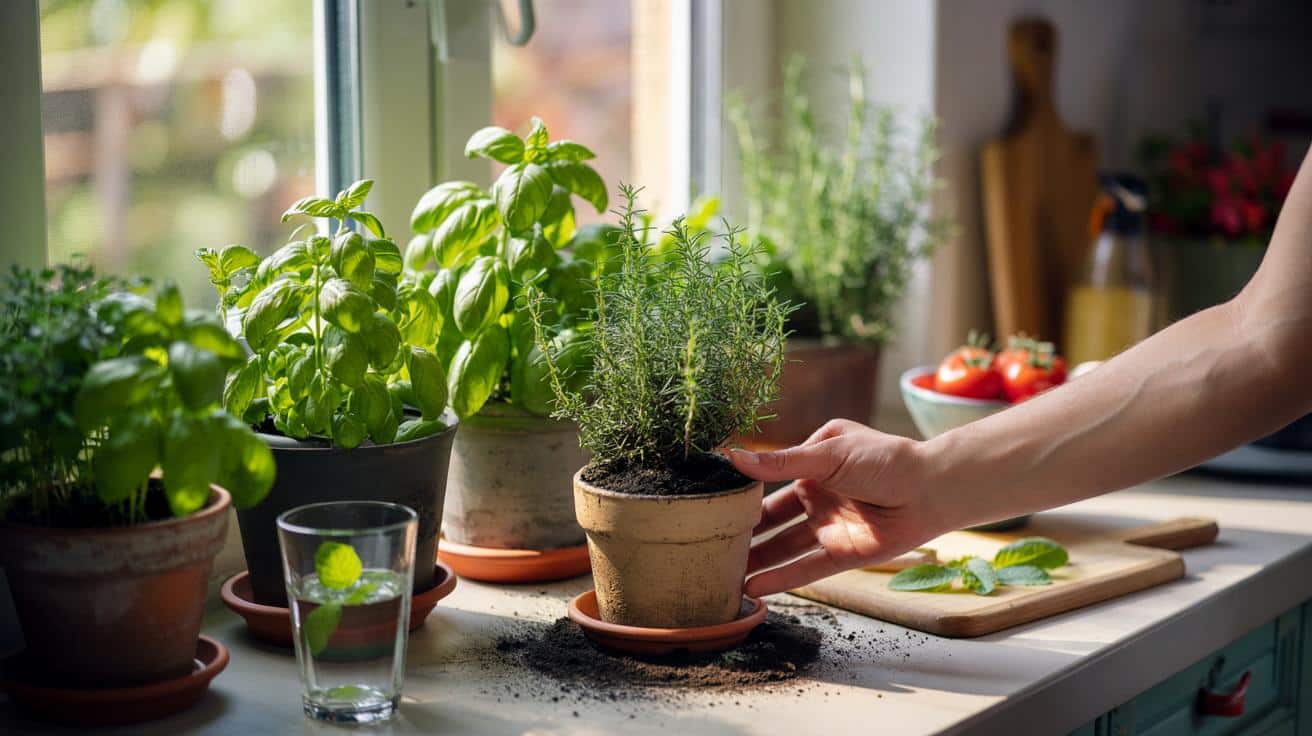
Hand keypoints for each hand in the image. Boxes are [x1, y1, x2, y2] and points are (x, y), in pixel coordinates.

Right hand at [728, 420, 943, 596]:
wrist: (931, 490)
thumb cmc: (884, 459)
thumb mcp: (827, 454)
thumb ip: (780, 463)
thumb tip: (733, 458)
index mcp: (813, 464)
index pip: (769, 479)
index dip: (742, 492)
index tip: (708, 501)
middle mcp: (818, 496)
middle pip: (772, 518)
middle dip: (743, 531)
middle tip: (706, 543)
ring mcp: (830, 526)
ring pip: (785, 546)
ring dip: (757, 559)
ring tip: (722, 572)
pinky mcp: (843, 554)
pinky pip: (807, 568)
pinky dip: (781, 578)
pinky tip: (754, 587)